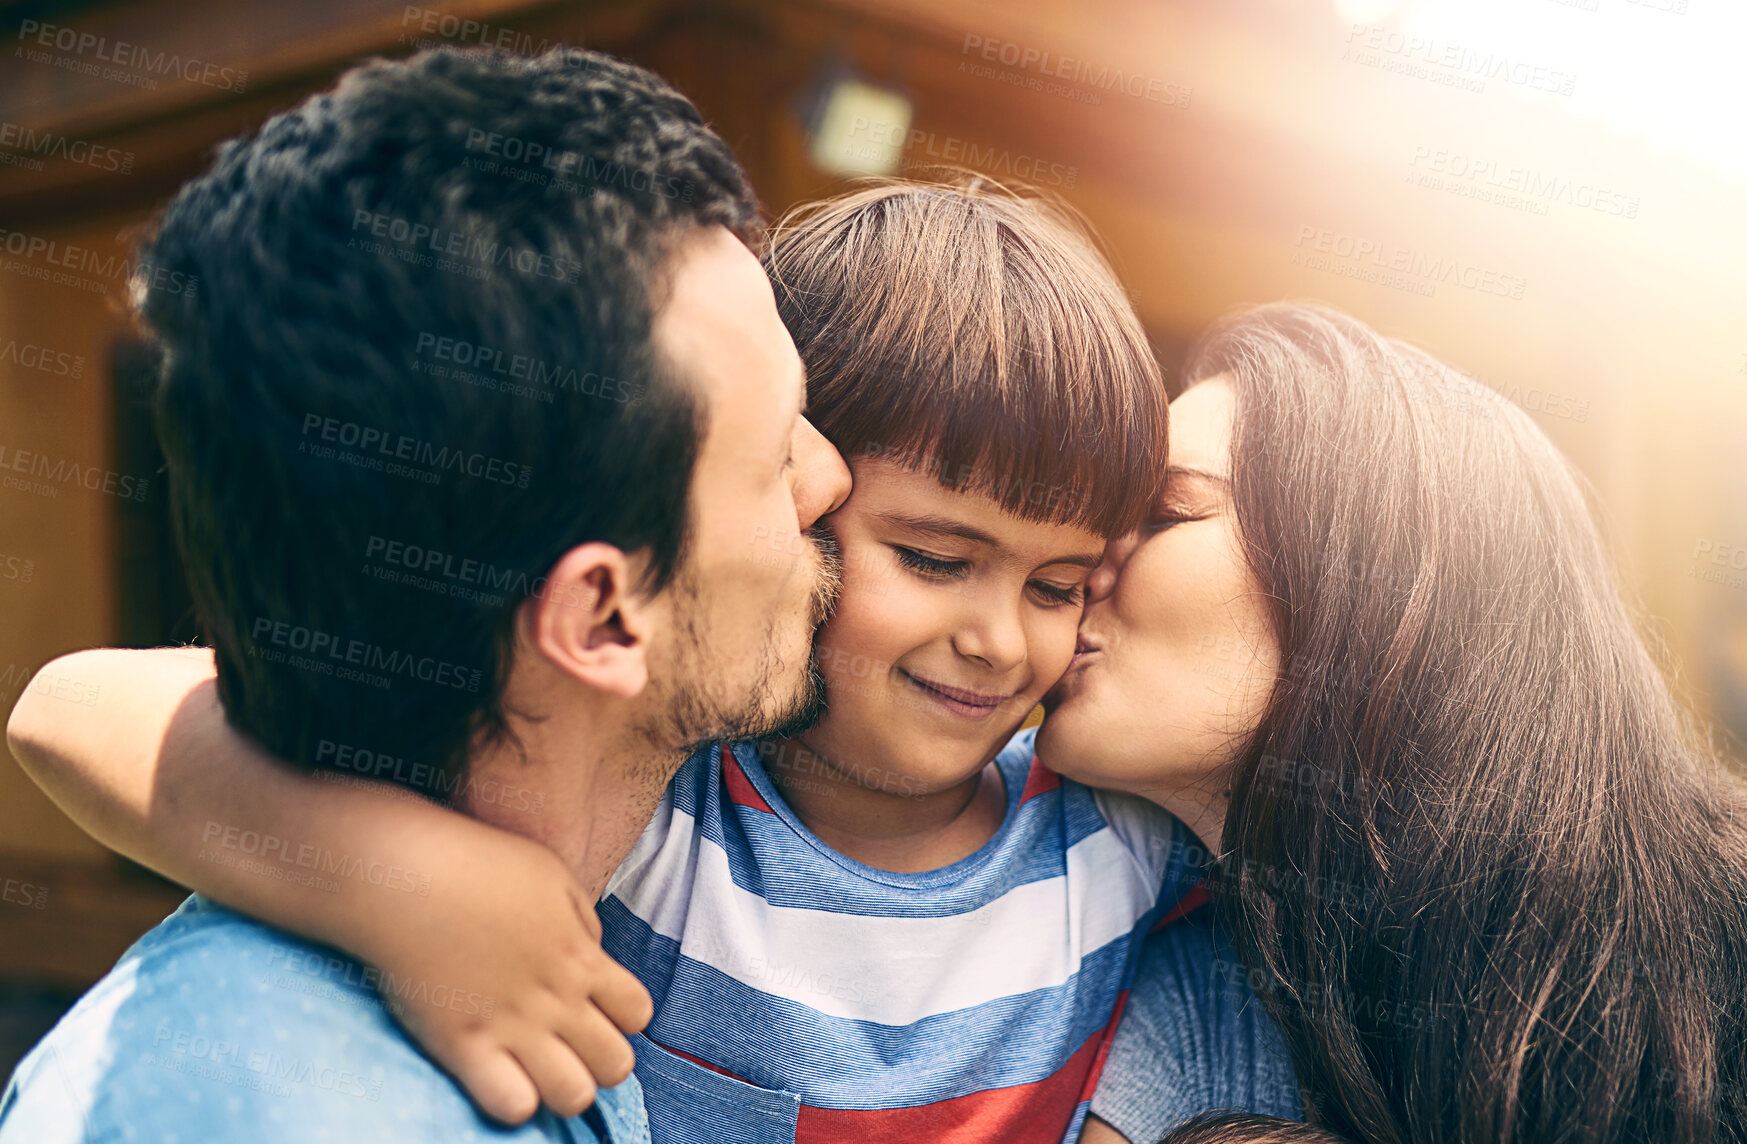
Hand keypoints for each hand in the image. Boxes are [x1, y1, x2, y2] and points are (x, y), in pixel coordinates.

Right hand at [355, 821, 653, 1123]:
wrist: (406, 877)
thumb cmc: (478, 865)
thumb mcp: (552, 875)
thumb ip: (581, 920)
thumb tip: (591, 952)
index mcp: (581, 958)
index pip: (639, 1013)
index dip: (623, 1017)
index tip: (595, 1008)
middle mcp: (557, 999)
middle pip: (617, 1065)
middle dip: (602, 1063)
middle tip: (569, 1046)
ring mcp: (513, 1026)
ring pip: (574, 1097)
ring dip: (563, 1089)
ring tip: (537, 1068)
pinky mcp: (464, 1046)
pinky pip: (512, 1105)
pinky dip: (513, 1100)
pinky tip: (499, 1076)